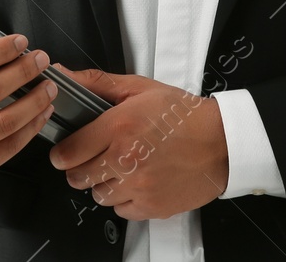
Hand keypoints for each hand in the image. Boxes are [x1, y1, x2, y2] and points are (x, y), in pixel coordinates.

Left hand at [47, 66, 227, 220]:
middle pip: (78, 178)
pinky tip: (137, 181)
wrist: (222, 142)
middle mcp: (126, 159)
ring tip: (121, 167)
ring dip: (104, 183)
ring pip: (98, 195)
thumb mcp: (139, 87)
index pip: (69, 152)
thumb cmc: (183, 114)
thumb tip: (63, 76)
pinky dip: (124, 199)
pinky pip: (121, 210)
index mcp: (119, 126)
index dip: (63, 152)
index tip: (67, 151)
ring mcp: (139, 186)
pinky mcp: (152, 206)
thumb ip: (96, 83)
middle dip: (80, 168)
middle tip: (95, 157)